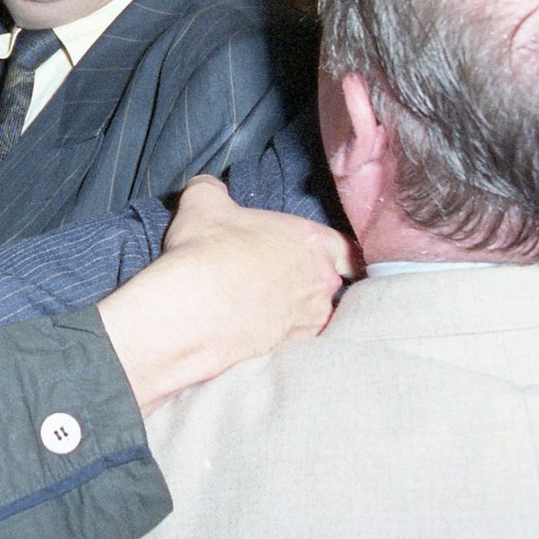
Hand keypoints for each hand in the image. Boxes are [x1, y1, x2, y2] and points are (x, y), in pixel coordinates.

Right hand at [100, 176, 352, 414]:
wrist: (192, 310)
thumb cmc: (207, 250)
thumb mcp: (203, 201)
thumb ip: (212, 188)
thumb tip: (207, 187)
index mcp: (313, 242)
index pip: (346, 248)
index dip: (330, 251)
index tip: (309, 255)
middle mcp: (321, 283)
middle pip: (327, 282)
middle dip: (304, 280)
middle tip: (271, 277)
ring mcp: (308, 321)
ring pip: (310, 314)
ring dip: (291, 310)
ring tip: (256, 306)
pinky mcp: (289, 351)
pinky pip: (291, 340)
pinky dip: (275, 335)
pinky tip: (249, 328)